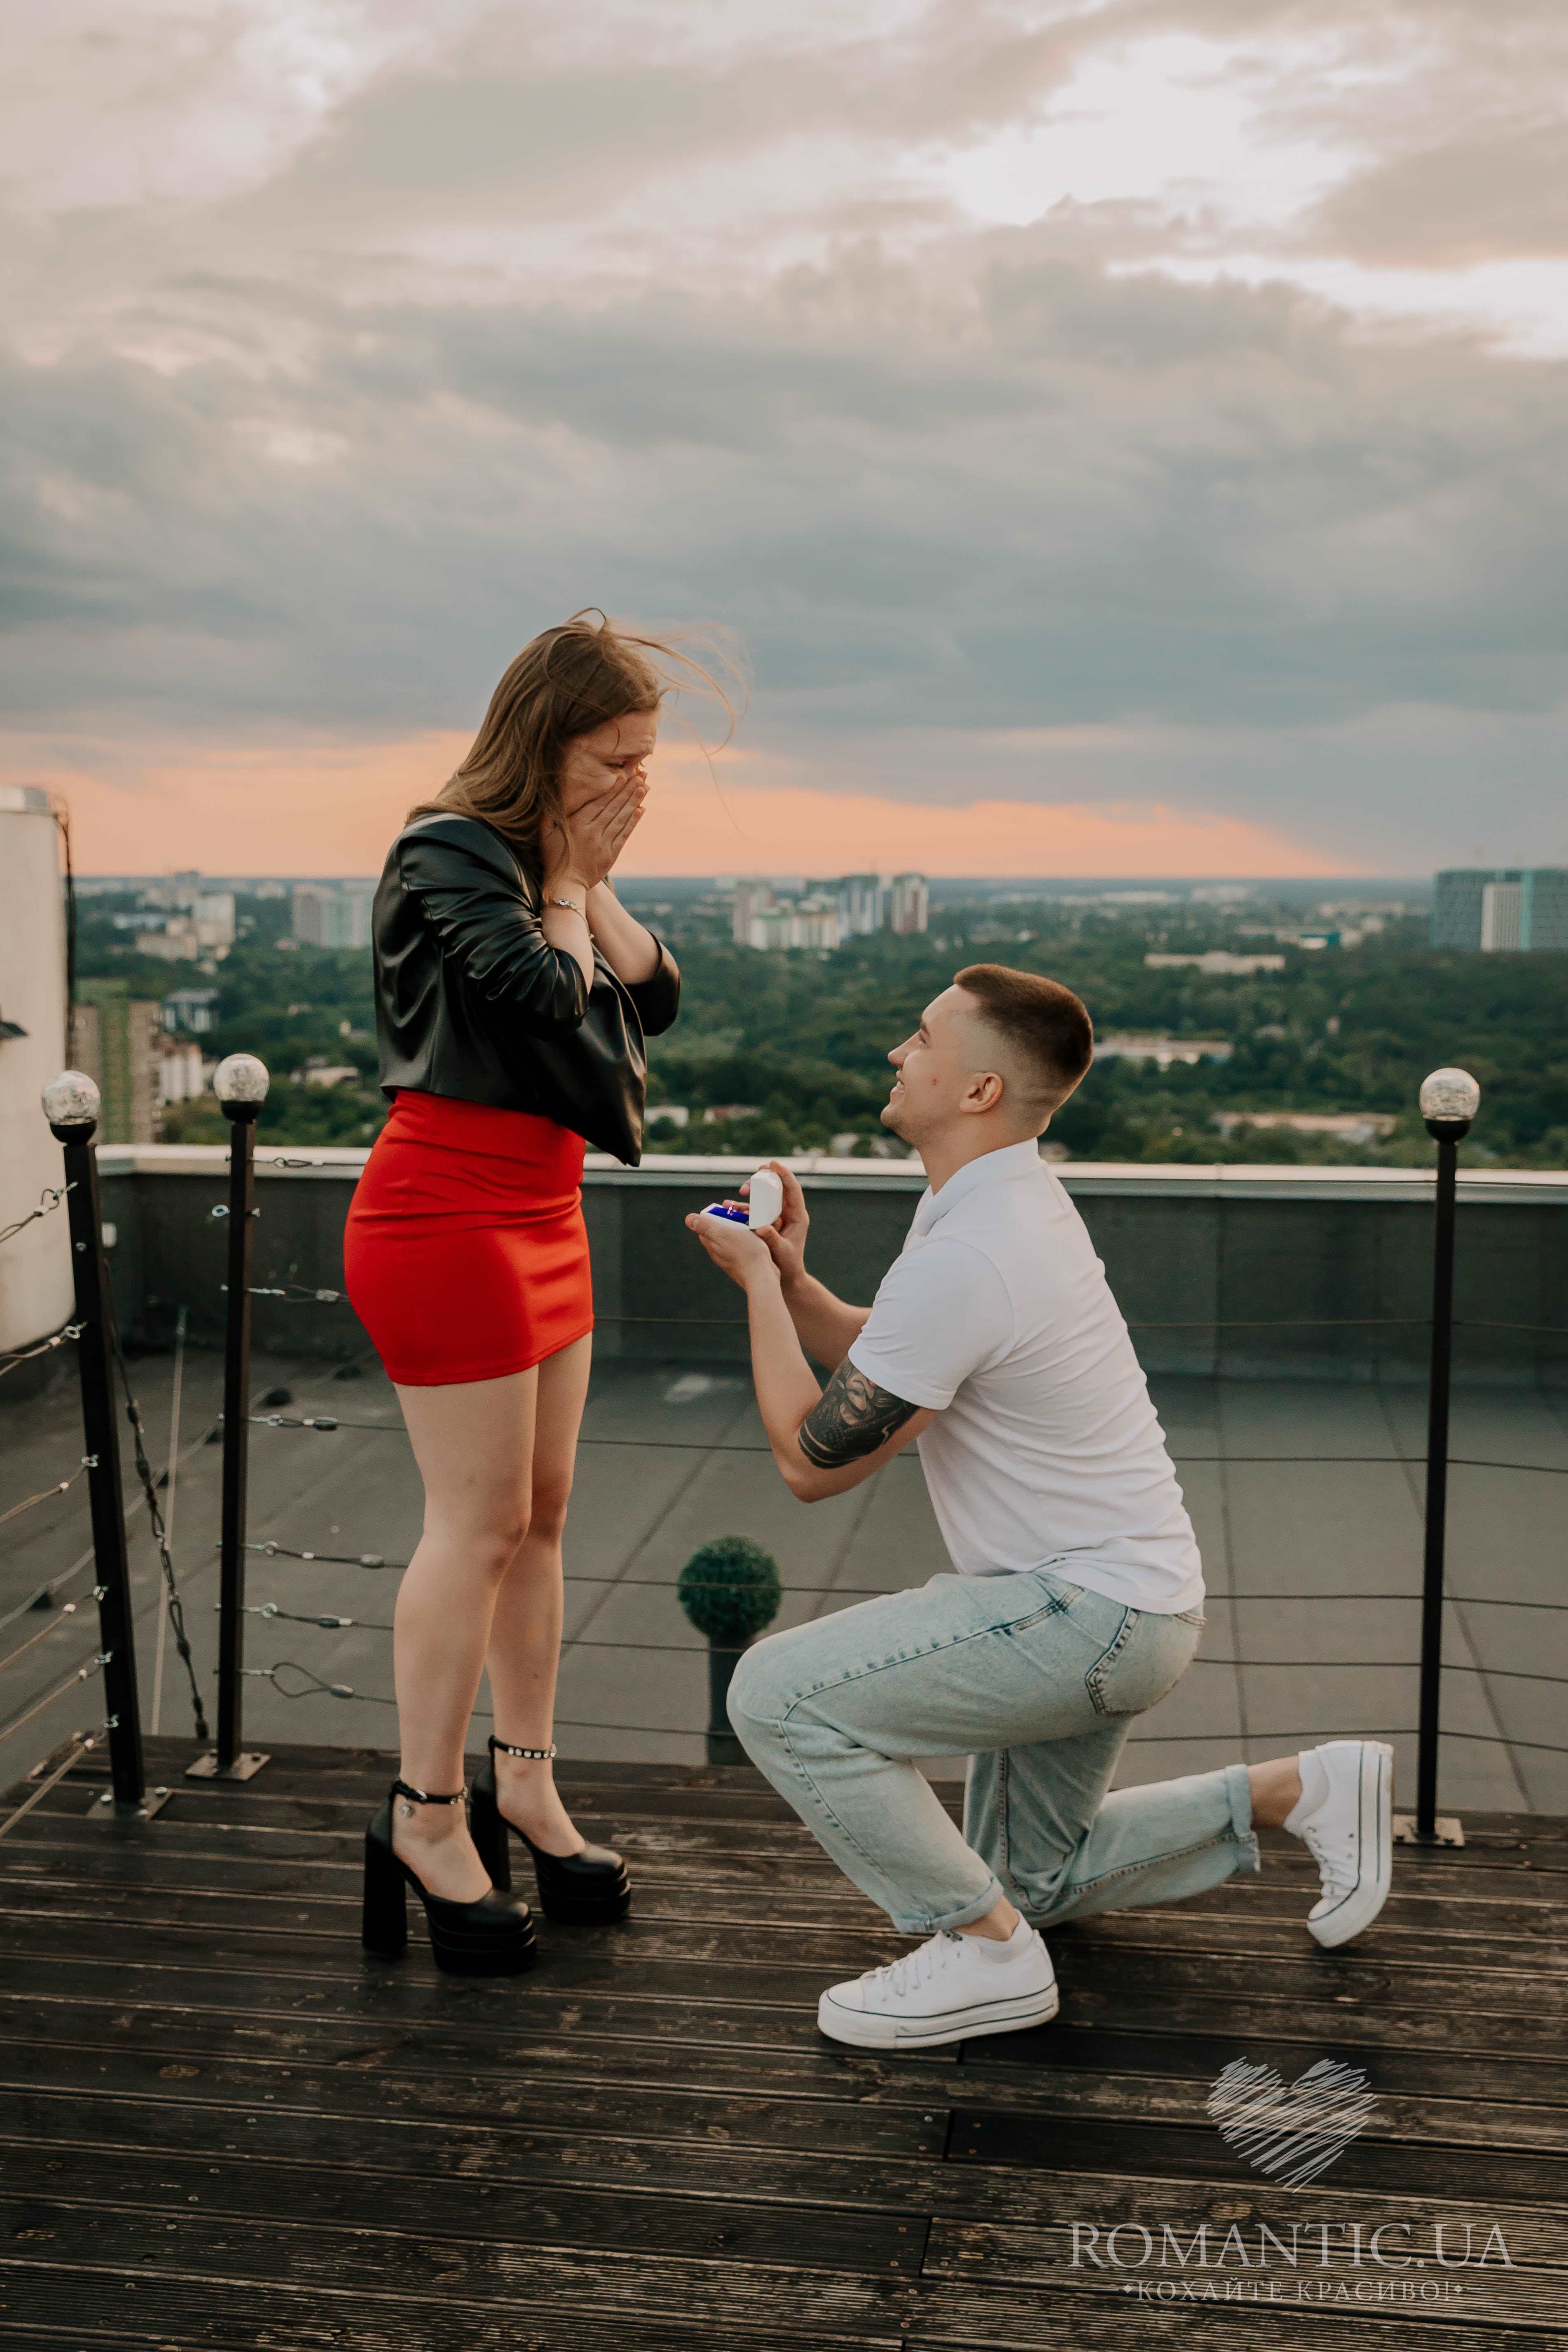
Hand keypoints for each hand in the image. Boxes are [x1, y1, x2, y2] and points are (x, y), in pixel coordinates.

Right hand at [542, 776, 646, 892]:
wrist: (565, 885)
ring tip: (644, 788)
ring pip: (621, 819)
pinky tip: (641, 810)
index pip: (599, 802)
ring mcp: (603, 844)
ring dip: (634, 802)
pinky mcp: (611, 855)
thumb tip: (551, 793)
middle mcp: (592, 833)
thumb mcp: (544, 833)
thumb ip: (548, 813)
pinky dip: (633, 822)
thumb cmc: (552, 857)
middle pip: (613, 807)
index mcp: (577, 825)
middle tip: (640, 776)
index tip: (623, 775)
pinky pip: (624, 835)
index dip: (613, 788)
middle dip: (628, 790)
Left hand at [685, 1208, 778, 1290]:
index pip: (705, 1227)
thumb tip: (688, 1219)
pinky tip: (757, 1239)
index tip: (725, 1210)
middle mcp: (720, 1254)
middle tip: (740, 1216)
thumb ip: (705, 1226)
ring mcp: (732, 1259)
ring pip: (733, 1239)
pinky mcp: (745, 1262)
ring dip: (741, 1230)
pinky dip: (749, 1239)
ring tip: (750, 1226)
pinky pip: (745, 1246)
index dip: (713, 1216)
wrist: (762, 1276)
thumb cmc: (744, 1253)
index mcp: (712, 1246)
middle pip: (719, 1232)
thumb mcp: (722, 1234)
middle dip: (728, 1222)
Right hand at [749, 1161, 807, 1286]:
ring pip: (765, 1197)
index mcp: (797, 1216)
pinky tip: (730, 1205)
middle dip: (765, 1179)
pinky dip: (743, 1206)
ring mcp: (777, 1217)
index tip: (772, 1164)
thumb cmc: (789, 1264)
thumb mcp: (782, 1252)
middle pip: (778, 1189)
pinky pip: (754, 1210)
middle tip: (753, 1176)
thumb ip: (772, 1239)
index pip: (792, 1190)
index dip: (784, 1174)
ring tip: (741, 1191)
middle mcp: (788, 1213)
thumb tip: (761, 1227)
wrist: (787, 1276)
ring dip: (752, 1192)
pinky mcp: (766, 1222)